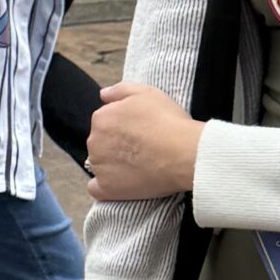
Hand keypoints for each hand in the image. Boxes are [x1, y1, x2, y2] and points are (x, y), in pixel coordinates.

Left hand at [87, 81, 203, 201]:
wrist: (185, 153)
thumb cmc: (168, 121)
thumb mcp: (147, 93)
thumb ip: (120, 90)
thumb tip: (103, 95)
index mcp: (101, 118)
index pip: (104, 123)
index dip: (123, 128)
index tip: (139, 133)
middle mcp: (94, 141)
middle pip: (100, 143)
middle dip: (116, 146)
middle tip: (142, 149)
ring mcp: (99, 166)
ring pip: (100, 165)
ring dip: (113, 165)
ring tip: (140, 166)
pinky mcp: (107, 188)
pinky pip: (97, 189)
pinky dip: (107, 187)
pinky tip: (122, 184)